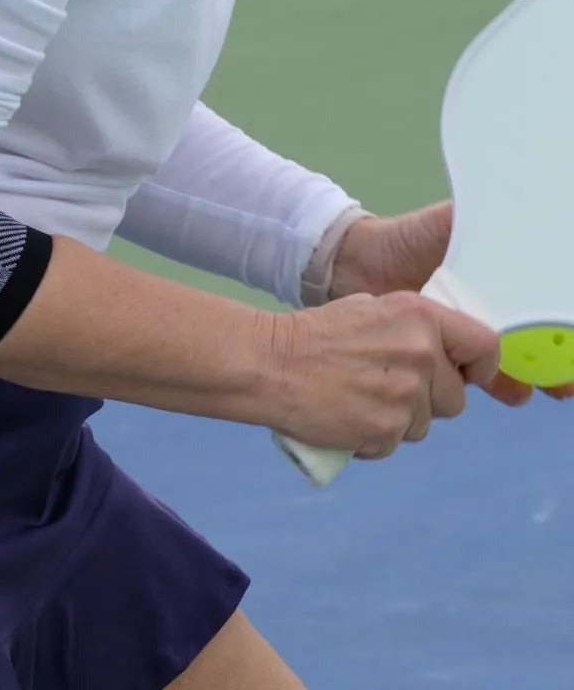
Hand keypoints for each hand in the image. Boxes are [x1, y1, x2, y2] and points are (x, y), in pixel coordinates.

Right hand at [270, 292, 498, 456]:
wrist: (269, 363)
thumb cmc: (312, 335)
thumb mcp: (370, 309)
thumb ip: (411, 328)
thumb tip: (441, 351)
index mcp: (420, 317)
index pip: (484, 348)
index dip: (479, 369)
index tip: (464, 378)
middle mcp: (421, 354)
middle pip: (453, 398)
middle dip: (426, 400)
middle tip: (384, 390)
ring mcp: (405, 395)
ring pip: (423, 425)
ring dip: (398, 421)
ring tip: (358, 402)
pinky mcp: (385, 429)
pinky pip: (393, 444)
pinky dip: (372, 439)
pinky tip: (346, 419)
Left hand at [329, 201, 573, 403]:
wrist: (358, 266)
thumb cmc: (406, 239)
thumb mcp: (451, 223)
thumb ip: (479, 220)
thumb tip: (521, 206)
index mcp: (495, 274)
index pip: (535, 300)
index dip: (556, 321)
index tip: (571, 342)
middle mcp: (486, 302)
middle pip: (528, 330)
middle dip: (551, 355)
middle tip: (568, 377)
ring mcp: (464, 327)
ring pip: (506, 354)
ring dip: (530, 373)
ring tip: (550, 389)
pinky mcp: (441, 349)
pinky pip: (472, 368)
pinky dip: (493, 381)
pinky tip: (514, 393)